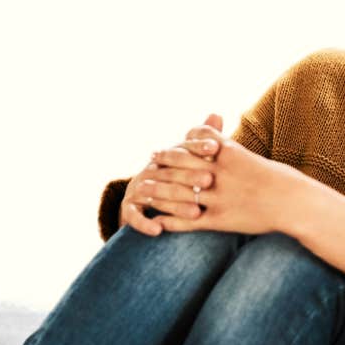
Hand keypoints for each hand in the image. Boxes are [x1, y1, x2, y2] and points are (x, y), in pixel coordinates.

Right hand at [119, 114, 222, 235]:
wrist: (144, 199)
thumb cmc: (177, 177)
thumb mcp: (191, 160)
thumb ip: (205, 139)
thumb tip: (217, 113)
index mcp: (165, 157)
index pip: (181, 148)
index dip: (197, 146)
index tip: (215, 147)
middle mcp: (150, 170)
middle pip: (170, 172)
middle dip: (190, 176)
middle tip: (210, 180)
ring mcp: (137, 188)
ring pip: (156, 196)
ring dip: (176, 206)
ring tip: (196, 214)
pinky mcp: (128, 208)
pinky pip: (134, 216)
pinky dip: (145, 224)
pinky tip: (158, 231)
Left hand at [147, 116, 305, 236]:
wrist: (295, 204)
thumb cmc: (281, 181)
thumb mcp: (253, 160)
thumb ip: (231, 150)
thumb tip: (216, 142)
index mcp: (229, 154)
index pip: (194, 143)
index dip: (175, 146)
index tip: (161, 150)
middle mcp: (220, 173)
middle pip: (181, 164)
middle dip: (162, 165)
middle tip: (147, 166)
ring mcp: (219, 197)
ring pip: (179, 192)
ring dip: (158, 192)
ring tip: (142, 192)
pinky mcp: (221, 219)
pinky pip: (189, 220)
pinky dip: (171, 221)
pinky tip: (158, 223)